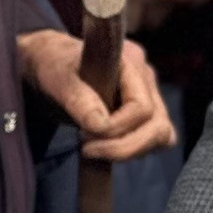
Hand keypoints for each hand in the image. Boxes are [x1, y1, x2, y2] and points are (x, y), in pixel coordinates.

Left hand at [19, 27, 174, 163]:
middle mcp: (147, 78)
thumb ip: (78, 98)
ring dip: (128, 151)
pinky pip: (153, 141)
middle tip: (86, 149)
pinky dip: (133, 151)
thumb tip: (100, 126)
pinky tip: (105, 148)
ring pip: (161, 137)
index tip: (82, 136)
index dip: (116, 129)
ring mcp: (151, 96)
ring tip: (92, 148)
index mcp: (131, 61)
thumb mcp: (57, 78)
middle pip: (158, 126)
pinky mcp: (145, 115)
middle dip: (123, 147)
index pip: (141, 108)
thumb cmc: (53, 65)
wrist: (50, 66)